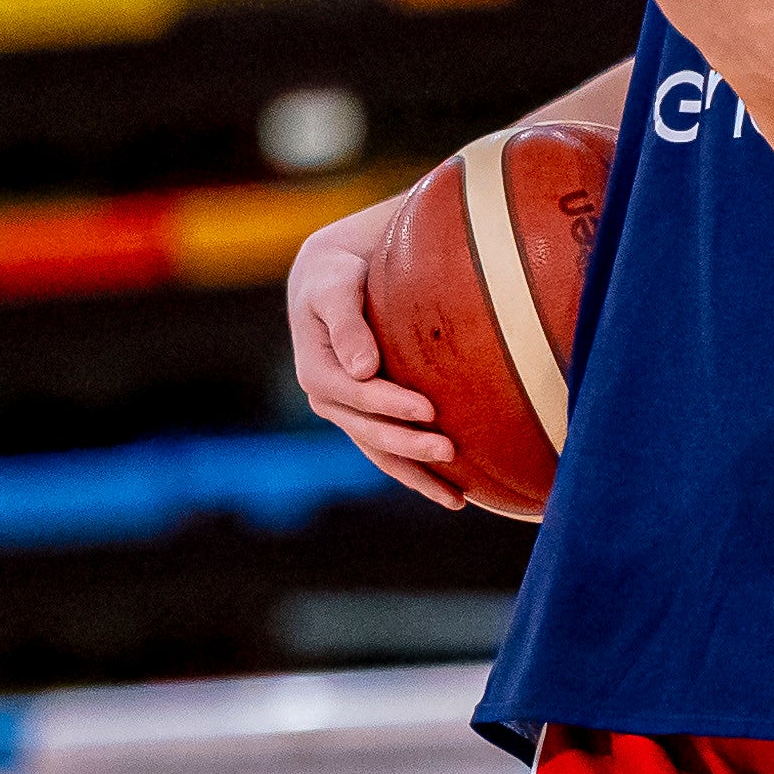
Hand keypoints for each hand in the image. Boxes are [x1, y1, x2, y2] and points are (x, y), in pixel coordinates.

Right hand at [282, 194, 463, 507]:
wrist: (332, 280)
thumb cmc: (336, 276)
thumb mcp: (335, 288)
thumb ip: (346, 323)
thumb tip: (362, 368)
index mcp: (316, 369)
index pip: (356, 394)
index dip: (389, 405)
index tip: (428, 410)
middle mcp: (328, 399)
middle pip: (369, 431)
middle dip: (409, 444)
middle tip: (450, 450)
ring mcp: (347, 414)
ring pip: (382, 453)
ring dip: (417, 475)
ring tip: (456, 498)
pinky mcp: (368, 418)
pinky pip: (392, 453)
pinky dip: (419, 473)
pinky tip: (455, 493)